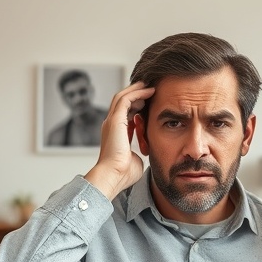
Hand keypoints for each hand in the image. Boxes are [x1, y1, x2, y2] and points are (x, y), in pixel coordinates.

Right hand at [83, 81, 154, 198]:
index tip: (149, 103)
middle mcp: (111, 125)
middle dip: (135, 93)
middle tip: (150, 88)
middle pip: (122, 102)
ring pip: (122, 97)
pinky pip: (126, 99)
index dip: (136, 106)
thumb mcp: (135, 158)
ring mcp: (111, 121)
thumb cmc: (123, 173)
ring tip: (150, 86)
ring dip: (136, 90)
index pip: (125, 114)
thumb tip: (146, 152)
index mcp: (115, 134)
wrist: (113, 175)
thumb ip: (139, 152)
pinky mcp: (115, 120)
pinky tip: (149, 91)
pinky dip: (137, 93)